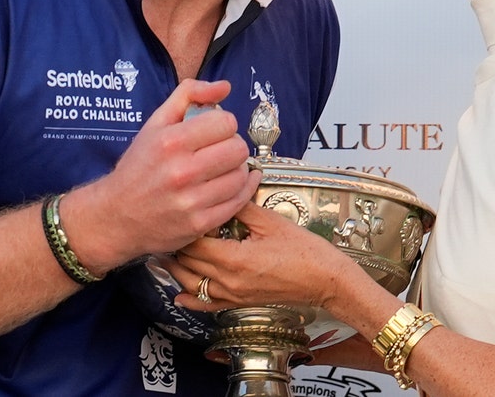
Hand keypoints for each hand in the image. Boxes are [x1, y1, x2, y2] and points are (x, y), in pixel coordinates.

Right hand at [67, 79, 259, 270]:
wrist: (116, 216)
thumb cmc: (138, 167)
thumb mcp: (155, 123)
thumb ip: (189, 95)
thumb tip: (224, 86)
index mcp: (171, 142)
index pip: (226, 122)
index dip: (223, 124)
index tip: (214, 131)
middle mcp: (181, 171)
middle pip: (237, 149)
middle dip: (232, 145)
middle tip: (220, 150)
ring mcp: (191, 201)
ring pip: (240, 175)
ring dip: (235, 169)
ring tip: (221, 169)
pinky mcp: (199, 224)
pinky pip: (238, 202)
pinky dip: (241, 190)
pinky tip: (233, 183)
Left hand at [169, 202, 357, 310]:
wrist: (325, 280)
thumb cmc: (305, 251)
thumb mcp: (271, 221)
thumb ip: (241, 207)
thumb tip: (222, 189)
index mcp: (234, 258)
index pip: (194, 242)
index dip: (185, 226)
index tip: (183, 212)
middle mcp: (228, 281)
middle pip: (187, 263)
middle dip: (177, 245)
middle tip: (173, 227)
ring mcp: (232, 295)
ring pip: (190, 285)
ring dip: (178, 269)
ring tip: (169, 251)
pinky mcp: (239, 303)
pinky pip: (206, 305)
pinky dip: (189, 299)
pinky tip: (178, 294)